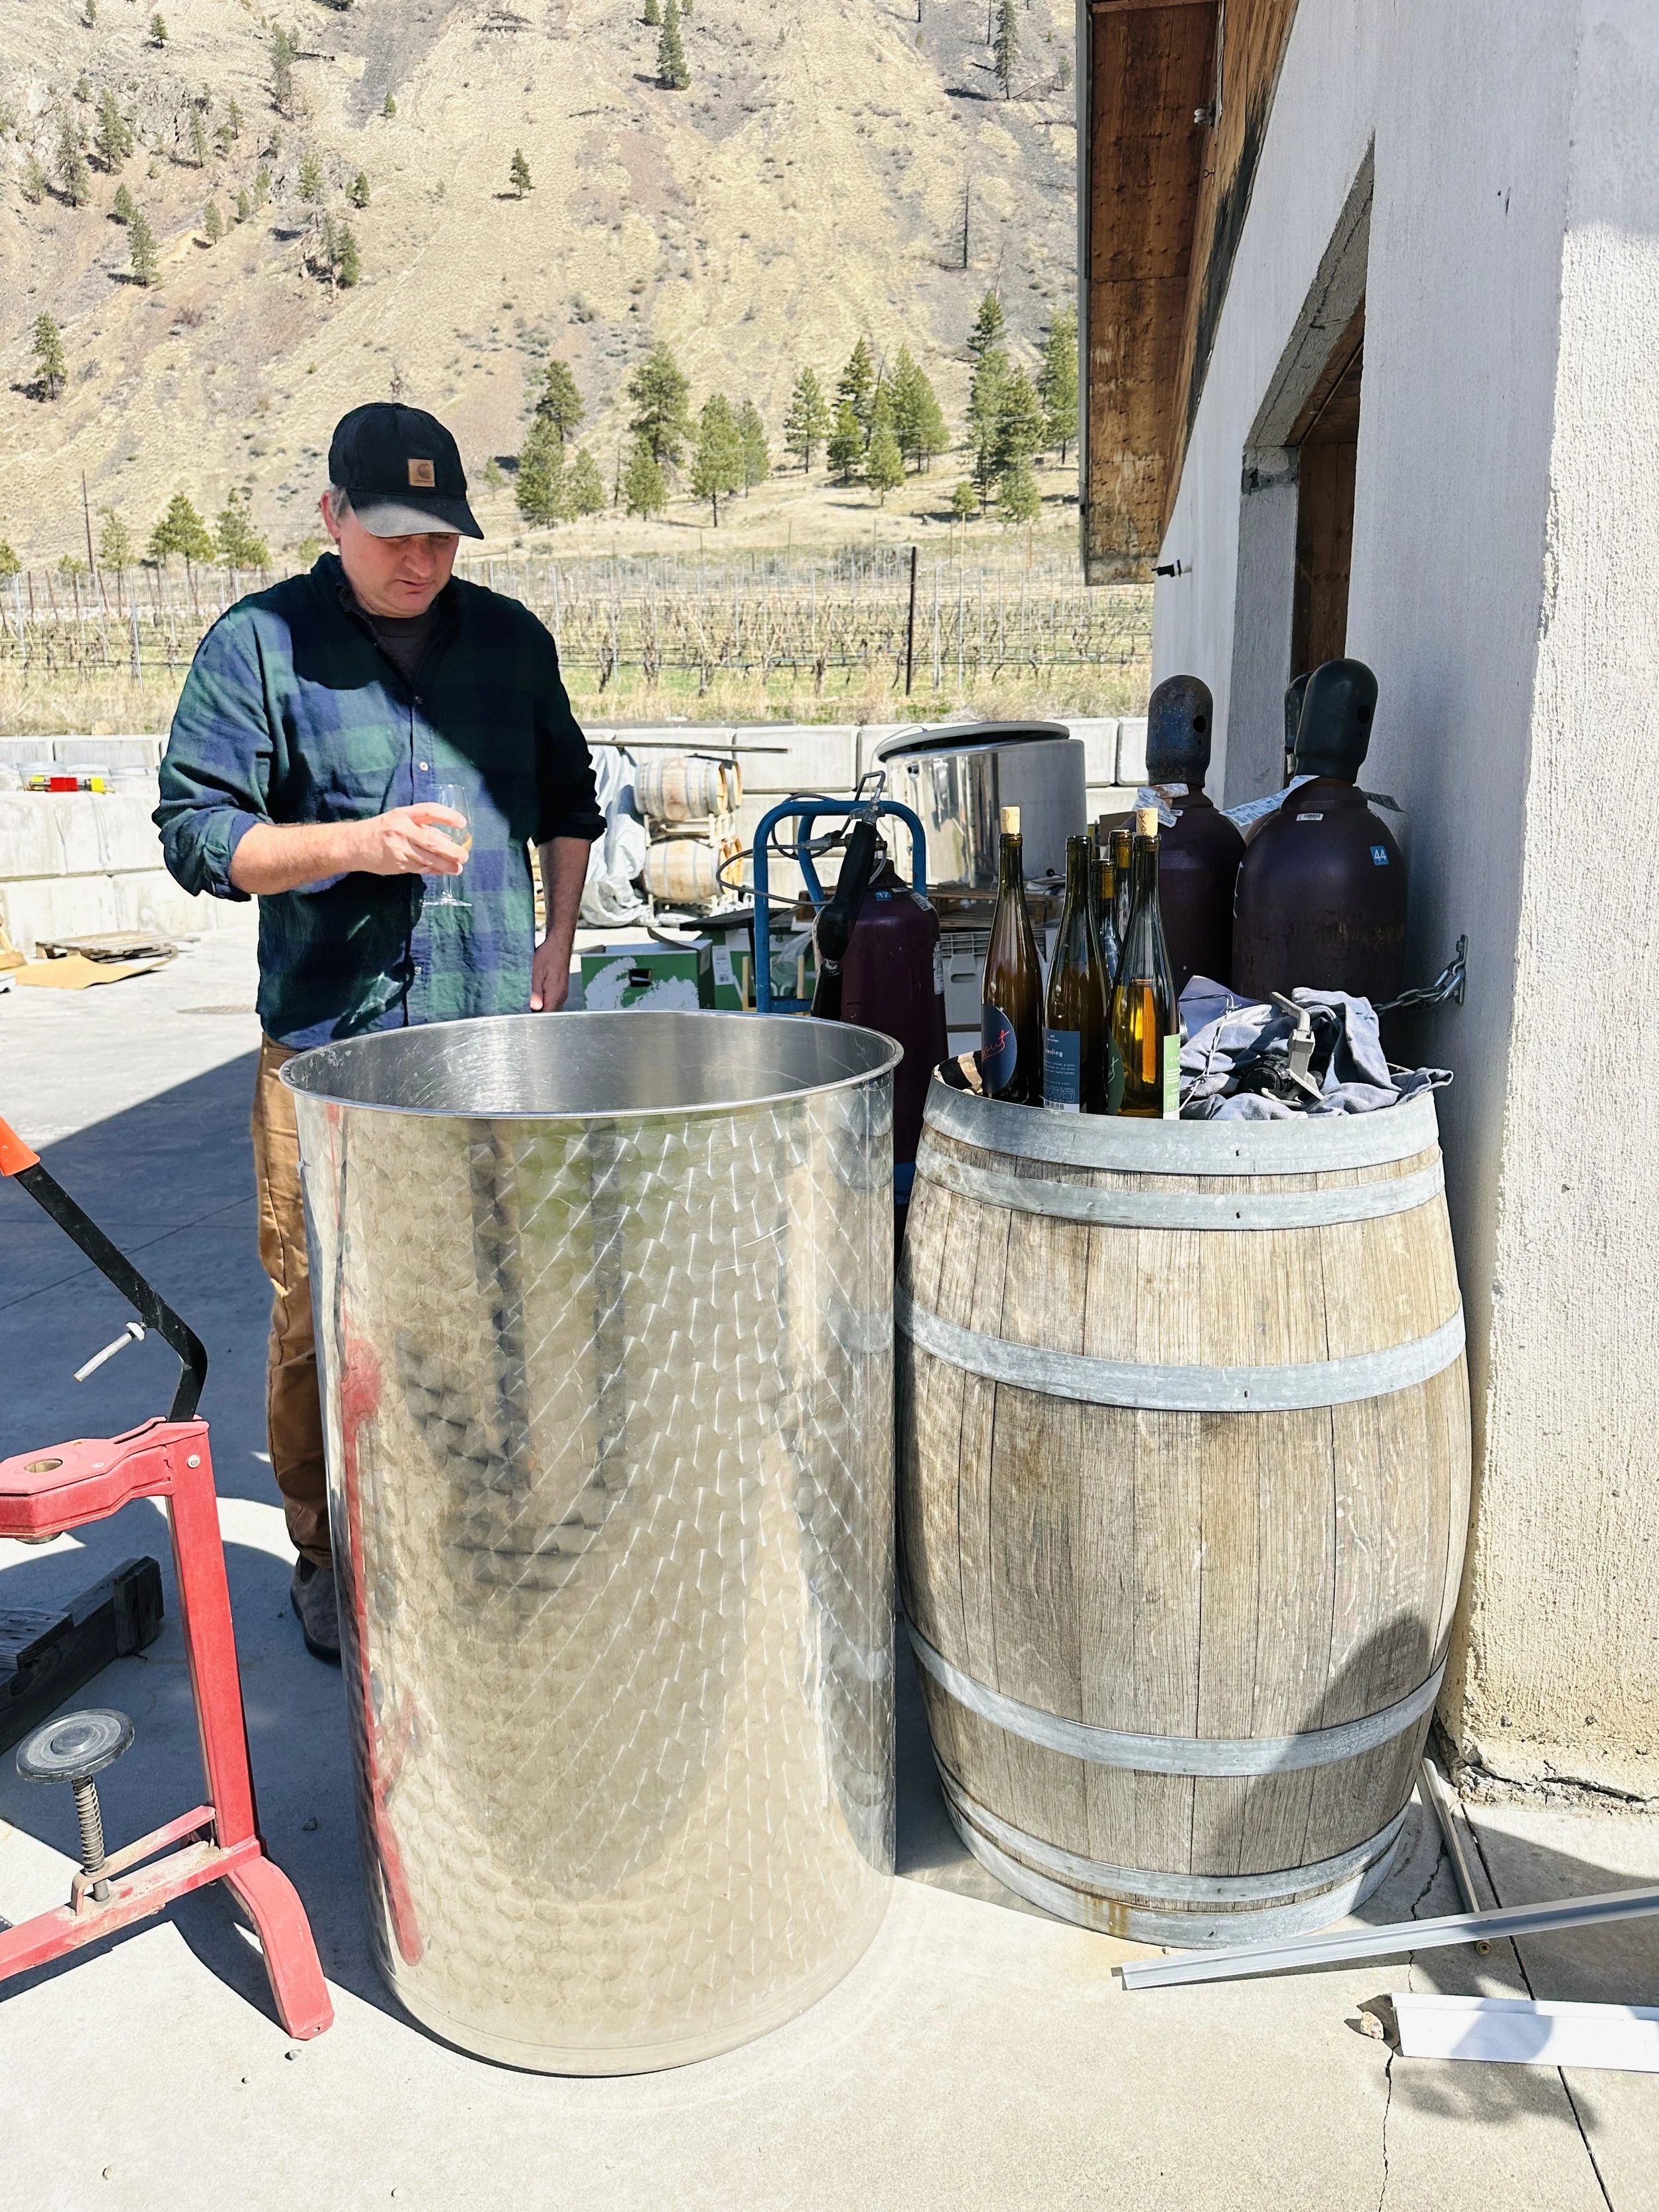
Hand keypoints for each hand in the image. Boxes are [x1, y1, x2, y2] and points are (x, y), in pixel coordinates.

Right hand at [351, 804, 466, 876]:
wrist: (353, 845)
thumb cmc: (381, 830)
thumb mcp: (399, 819)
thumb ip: (421, 826)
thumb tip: (448, 838)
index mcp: (403, 814)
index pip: (429, 811)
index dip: (447, 816)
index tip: (462, 822)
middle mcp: (401, 829)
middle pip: (431, 840)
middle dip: (451, 850)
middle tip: (464, 855)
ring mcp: (398, 848)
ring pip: (427, 858)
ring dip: (445, 865)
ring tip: (458, 868)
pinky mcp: (397, 864)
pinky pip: (420, 868)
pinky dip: (433, 870)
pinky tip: (442, 871)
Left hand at [529, 933, 571, 1012]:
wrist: (558, 944)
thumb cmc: (548, 955)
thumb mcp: (536, 972)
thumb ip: (536, 991)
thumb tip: (534, 1007)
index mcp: (556, 994)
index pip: (545, 1015)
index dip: (532, 1016)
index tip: (521, 1012)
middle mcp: (561, 996)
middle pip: (547, 1013)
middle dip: (534, 1011)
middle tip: (521, 1004)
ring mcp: (561, 994)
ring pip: (548, 1007)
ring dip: (538, 1005)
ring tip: (527, 998)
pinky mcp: (560, 990)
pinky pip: (550, 1000)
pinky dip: (542, 1000)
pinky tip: (534, 992)